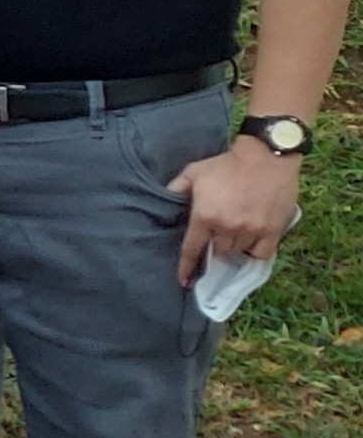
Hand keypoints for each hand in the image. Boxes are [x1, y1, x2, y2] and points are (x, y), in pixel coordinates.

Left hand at [172, 141, 303, 278]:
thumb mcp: (194, 172)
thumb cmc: (226, 164)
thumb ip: (176, 188)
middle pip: (218, 252)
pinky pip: (261, 253)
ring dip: (233, 247)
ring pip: (238, 252)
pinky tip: (251, 244)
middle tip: (216, 239)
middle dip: (214, 248)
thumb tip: (163, 199)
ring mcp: (252, 230)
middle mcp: (228, 227)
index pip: (192, 249)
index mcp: (205, 216)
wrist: (266, 156)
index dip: (186, 267)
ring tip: (233, 236)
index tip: (183, 280)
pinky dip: (255, 252)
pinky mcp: (273, 229)